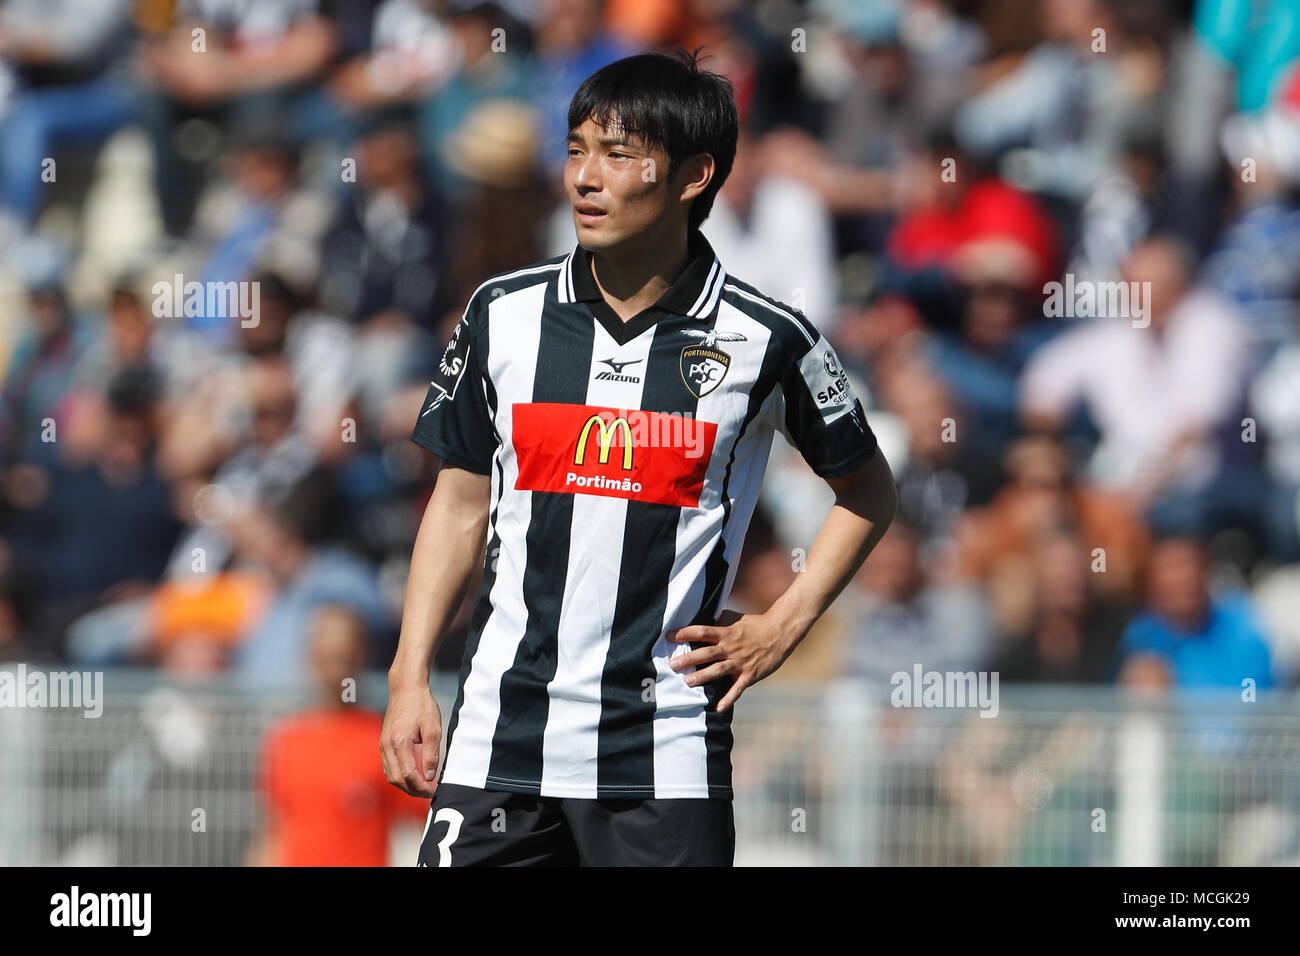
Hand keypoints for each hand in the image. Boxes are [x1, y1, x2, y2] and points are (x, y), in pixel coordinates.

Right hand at [380, 681, 442, 796]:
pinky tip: (413, 775)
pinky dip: (399, 776)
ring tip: (423, 786)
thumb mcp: (433, 728)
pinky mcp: (383, 744)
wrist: (406, 689)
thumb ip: (431, 754)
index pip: (408, 775)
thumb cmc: (422, 705)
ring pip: (390, 776)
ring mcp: (382, 745)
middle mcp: (386, 746)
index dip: (421, 787)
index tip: (434, 791)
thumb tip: (430, 777)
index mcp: (399, 742)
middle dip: (413, 790)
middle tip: (430, 792)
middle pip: (396, 780)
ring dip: (406, 785)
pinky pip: (389, 767)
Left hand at [666, 609, 803, 713]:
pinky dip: (728, 699)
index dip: (685, 633)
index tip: (669, 636)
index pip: (702, 631)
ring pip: (718, 670)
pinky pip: (737, 689)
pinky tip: (718, 708)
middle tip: (672, 665)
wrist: (780, 633)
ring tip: (687, 682)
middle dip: (689, 659)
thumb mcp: (736, 619)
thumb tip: (702, 617)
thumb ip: (720, 622)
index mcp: (726, 633)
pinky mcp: (750, 674)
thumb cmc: (756, 624)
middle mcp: (731, 648)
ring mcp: (740, 662)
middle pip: (706, 653)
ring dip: (702, 677)